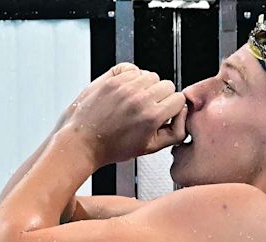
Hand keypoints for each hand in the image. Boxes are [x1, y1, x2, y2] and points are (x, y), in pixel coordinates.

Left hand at [60, 63, 186, 165]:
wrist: (83, 142)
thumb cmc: (112, 147)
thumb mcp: (149, 148)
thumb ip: (174, 132)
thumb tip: (183, 114)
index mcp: (151, 116)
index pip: (178, 98)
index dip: (172, 108)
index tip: (163, 113)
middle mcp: (139, 98)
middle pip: (166, 84)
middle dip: (161, 96)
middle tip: (147, 109)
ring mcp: (124, 86)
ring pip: (150, 75)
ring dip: (146, 86)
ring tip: (135, 101)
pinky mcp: (110, 79)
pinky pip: (131, 68)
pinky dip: (130, 76)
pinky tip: (125, 91)